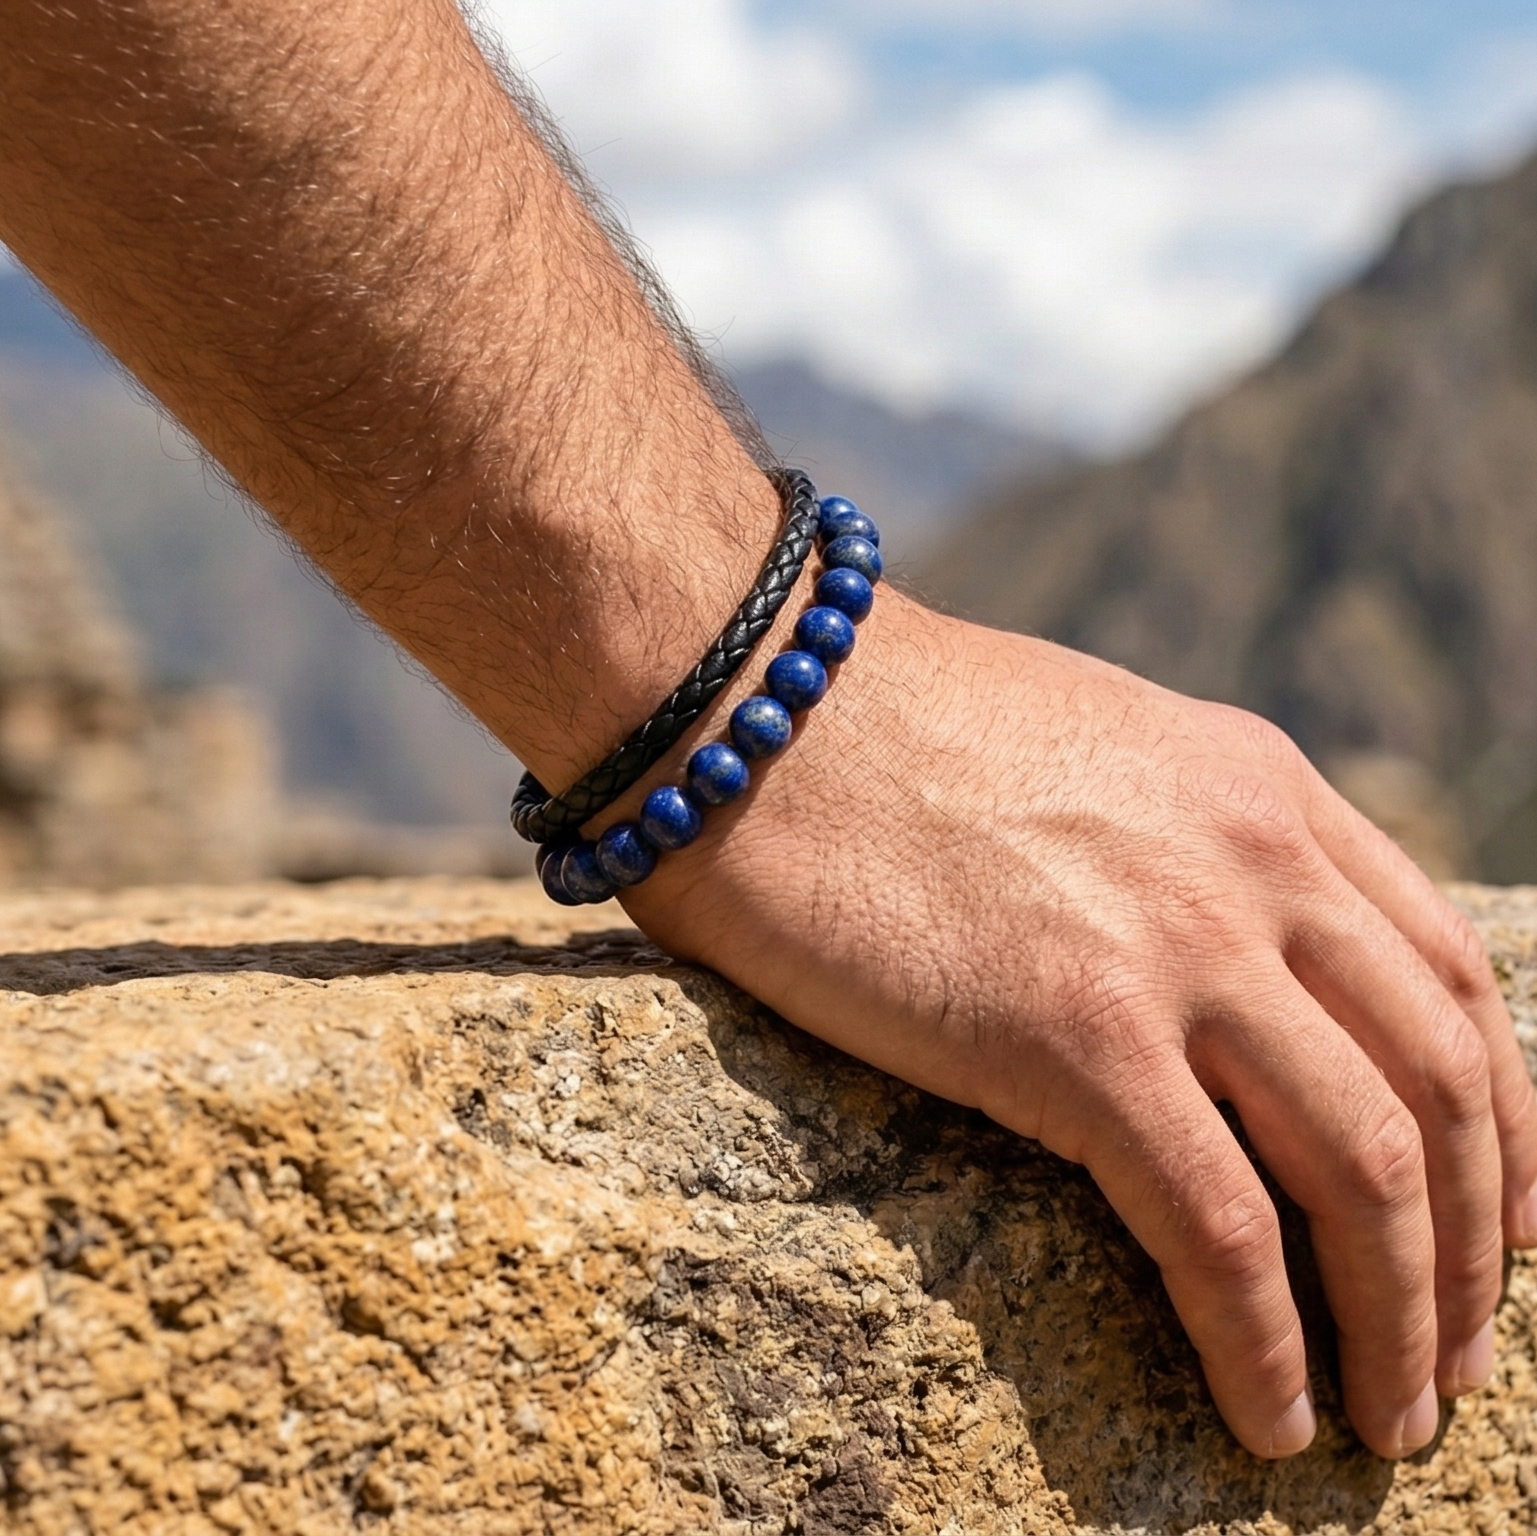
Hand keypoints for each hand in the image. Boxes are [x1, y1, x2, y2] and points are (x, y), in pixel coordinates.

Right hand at [618, 591, 1536, 1459]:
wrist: (756, 700)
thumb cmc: (883, 722)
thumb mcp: (1089, 743)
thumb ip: (1179, 829)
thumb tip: (1211, 941)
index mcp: (1260, 791)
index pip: (1445, 974)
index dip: (1502, 1118)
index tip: (1502, 1219)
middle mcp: (1252, 865)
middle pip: (1436, 1088)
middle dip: (1471, 1250)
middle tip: (1456, 1359)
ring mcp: (1174, 949)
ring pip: (1365, 1174)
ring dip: (1400, 1321)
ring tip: (1391, 1420)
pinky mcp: (1072, 1038)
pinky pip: (1221, 1231)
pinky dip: (1267, 1344)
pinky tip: (1270, 1414)